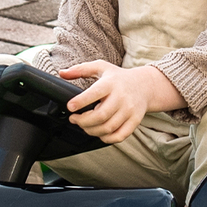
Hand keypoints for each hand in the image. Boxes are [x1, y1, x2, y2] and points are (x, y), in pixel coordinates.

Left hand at [60, 61, 182, 144]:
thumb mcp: (101, 68)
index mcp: (111, 83)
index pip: (94, 94)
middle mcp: (121, 97)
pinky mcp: (135, 121)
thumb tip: (62, 73)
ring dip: (91, 130)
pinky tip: (99, 132)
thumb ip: (80, 69)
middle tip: (74, 119)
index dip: (80, 102)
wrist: (145, 86)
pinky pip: (119, 136)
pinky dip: (106, 138)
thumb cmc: (118, 77)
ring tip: (84, 125)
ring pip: (108, 128)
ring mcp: (129, 110)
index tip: (70, 107)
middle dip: (82, 121)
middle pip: (100, 116)